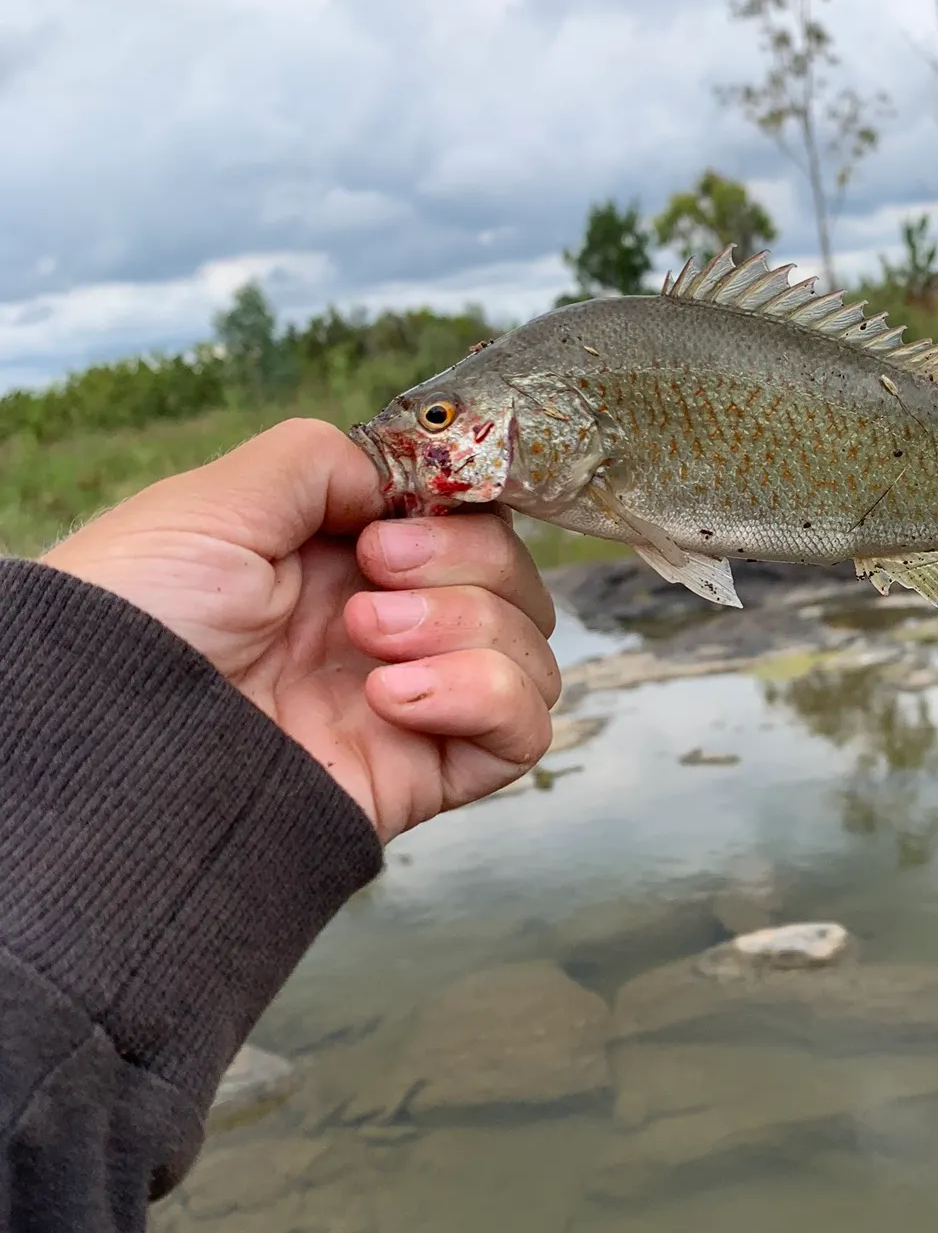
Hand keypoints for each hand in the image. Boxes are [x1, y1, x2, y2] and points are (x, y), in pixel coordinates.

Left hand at [41, 418, 558, 841]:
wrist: (109, 747)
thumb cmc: (135, 621)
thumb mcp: (211, 505)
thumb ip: (318, 462)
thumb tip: (402, 482)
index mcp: (347, 562)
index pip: (468, 522)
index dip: (460, 511)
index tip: (399, 518)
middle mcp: (394, 628)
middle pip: (516, 581)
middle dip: (465, 565)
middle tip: (378, 579)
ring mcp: (418, 700)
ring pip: (533, 651)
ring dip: (469, 629)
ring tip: (371, 647)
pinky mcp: (429, 770)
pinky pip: (525, 731)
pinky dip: (484, 697)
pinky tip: (395, 699)